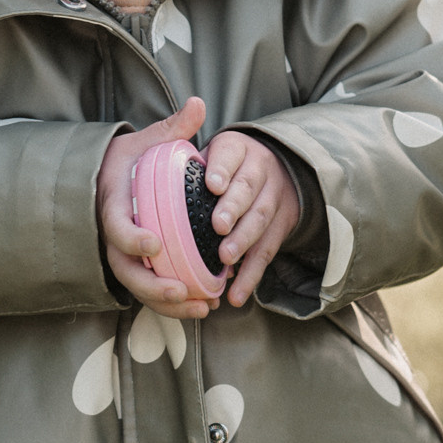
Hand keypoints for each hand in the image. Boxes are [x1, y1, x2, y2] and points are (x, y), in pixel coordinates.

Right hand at [98, 99, 217, 317]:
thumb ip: (173, 127)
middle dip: (152, 284)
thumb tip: (197, 103)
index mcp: (113, 203)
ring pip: (138, 287)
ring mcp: (122, 255)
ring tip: (200, 306)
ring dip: (167, 302)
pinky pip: (149, 291)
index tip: (154, 244)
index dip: (131, 238)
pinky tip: (201, 307)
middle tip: (181, 290)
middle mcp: (112, 235)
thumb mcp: (147, 141)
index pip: (115, 226)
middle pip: (125, 268)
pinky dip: (173, 304)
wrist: (108, 180)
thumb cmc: (130, 160)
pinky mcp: (134, 268)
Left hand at [200, 129, 302, 309]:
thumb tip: (161, 165)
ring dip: (243, 240)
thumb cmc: (225, 165)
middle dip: (233, 207)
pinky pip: (267, 251)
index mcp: (237, 148)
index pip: (230, 153)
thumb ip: (187, 158)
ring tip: (226, 258)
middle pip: (248, 187)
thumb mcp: (210, 152)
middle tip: (218, 226)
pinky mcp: (281, 226)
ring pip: (260, 218)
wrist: (275, 169)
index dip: (222, 169)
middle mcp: (260, 169)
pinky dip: (251, 274)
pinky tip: (236, 294)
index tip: (212, 184)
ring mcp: (274, 197)